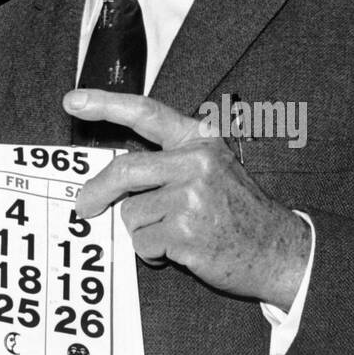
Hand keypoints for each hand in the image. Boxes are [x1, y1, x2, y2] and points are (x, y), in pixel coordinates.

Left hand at [67, 88, 310, 310]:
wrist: (280, 252)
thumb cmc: (238, 212)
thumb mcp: (214, 166)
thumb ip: (170, 160)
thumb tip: (114, 172)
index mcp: (199, 140)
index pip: (146, 113)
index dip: (105, 104)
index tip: (73, 101)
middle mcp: (195, 162)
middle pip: (124, 170)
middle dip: (97, 191)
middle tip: (84, 206)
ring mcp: (190, 198)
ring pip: (131, 213)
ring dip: (143, 231)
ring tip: (176, 233)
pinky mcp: (185, 233)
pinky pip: (142, 243)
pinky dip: (152, 253)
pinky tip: (180, 250)